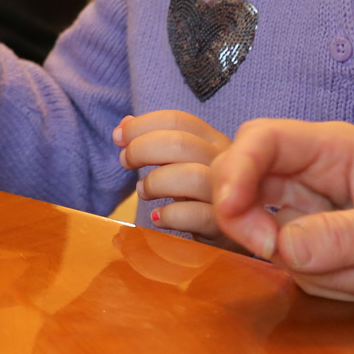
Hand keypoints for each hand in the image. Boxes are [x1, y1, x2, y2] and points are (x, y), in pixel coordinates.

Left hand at [114, 110, 233, 239]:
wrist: (235, 233)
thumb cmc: (200, 194)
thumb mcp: (180, 164)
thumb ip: (155, 142)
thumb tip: (123, 124)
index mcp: (214, 140)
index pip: (178, 120)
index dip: (142, 124)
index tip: (118, 137)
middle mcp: (226, 162)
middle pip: (180, 143)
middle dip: (142, 149)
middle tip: (125, 161)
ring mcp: (226, 193)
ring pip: (189, 176)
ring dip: (154, 182)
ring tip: (143, 191)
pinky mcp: (222, 225)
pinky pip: (194, 215)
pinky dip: (168, 215)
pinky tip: (157, 217)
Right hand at [210, 119, 353, 301]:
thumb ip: (344, 235)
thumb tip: (282, 250)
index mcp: (333, 146)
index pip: (262, 140)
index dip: (235, 169)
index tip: (230, 209)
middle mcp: (312, 172)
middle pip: (245, 183)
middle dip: (247, 219)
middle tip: (270, 251)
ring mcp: (310, 208)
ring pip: (269, 233)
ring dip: (314, 265)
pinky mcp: (315, 241)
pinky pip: (296, 263)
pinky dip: (330, 281)